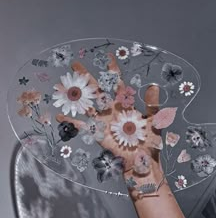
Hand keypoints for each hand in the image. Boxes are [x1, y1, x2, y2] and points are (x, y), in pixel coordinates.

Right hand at [56, 54, 165, 195]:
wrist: (142, 160)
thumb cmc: (149, 141)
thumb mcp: (153, 121)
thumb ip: (152, 104)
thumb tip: (154, 86)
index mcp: (124, 104)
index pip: (117, 83)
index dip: (112, 70)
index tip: (108, 57)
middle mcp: (111, 109)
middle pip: (96, 89)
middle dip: (86, 77)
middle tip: (75, 65)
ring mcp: (103, 120)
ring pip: (87, 104)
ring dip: (75, 95)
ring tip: (62, 86)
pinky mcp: (97, 132)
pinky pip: (83, 125)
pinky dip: (72, 121)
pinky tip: (60, 116)